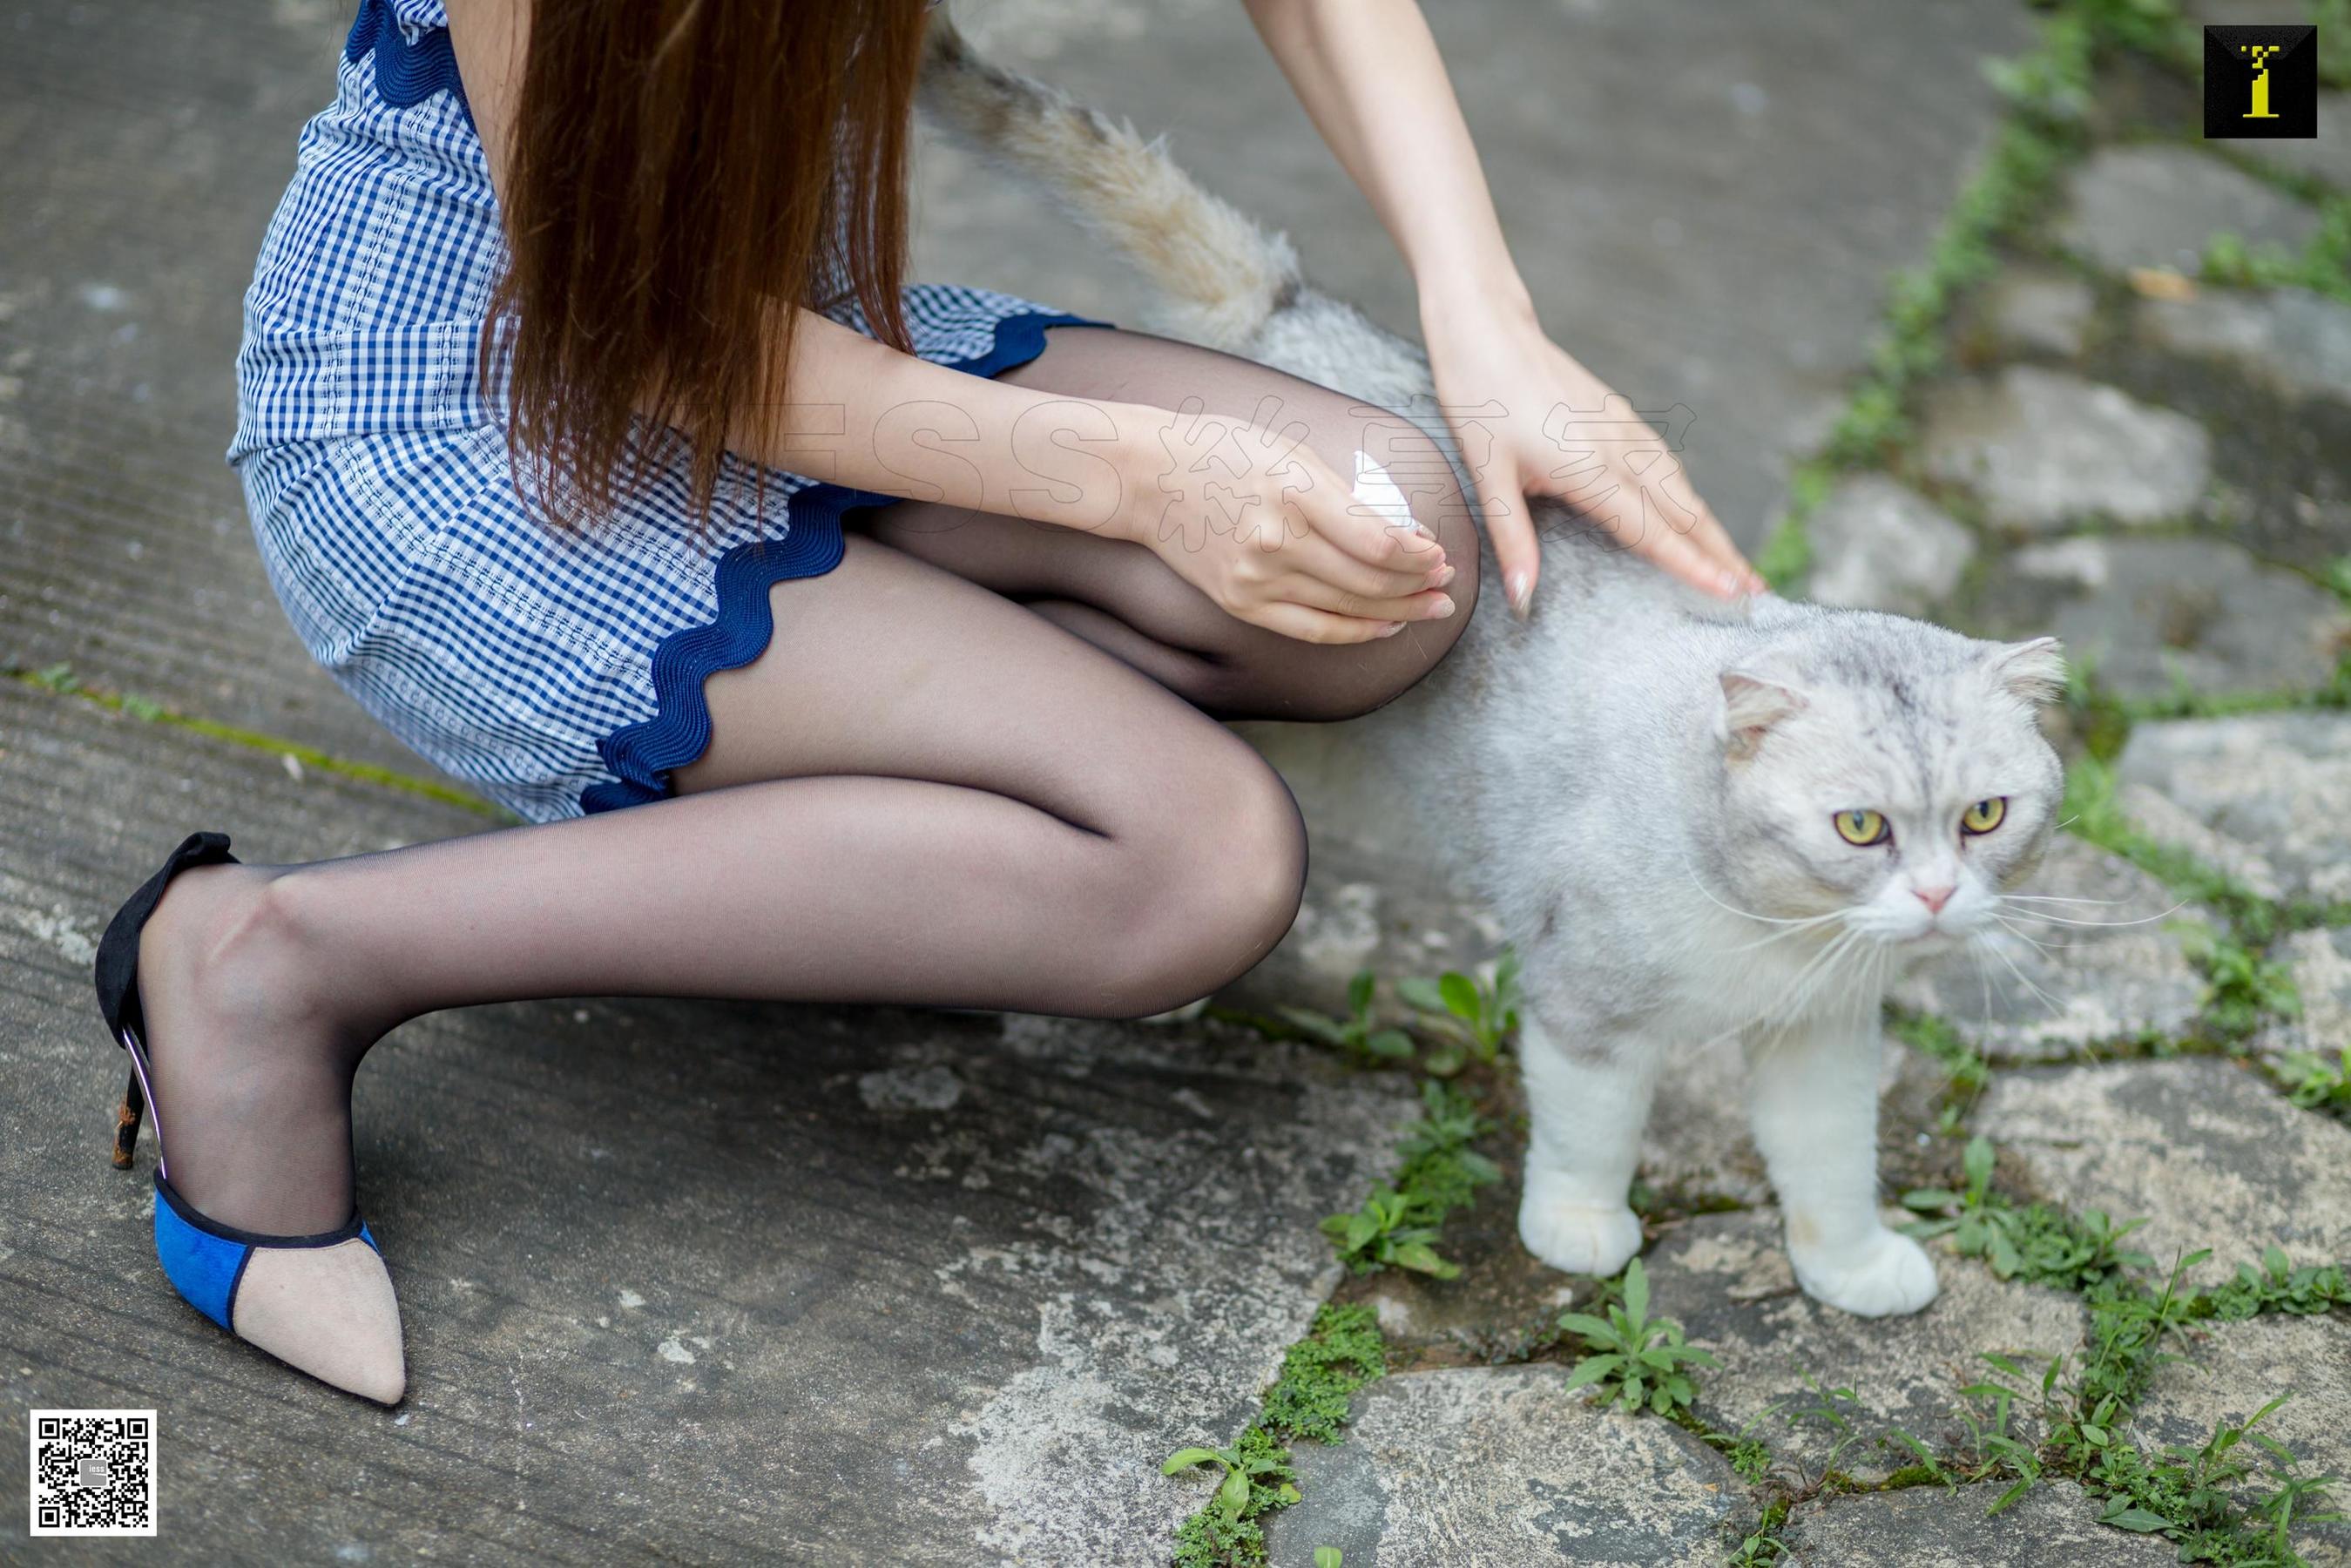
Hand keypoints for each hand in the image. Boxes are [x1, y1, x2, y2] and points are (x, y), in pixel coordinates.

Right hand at [1109, 398, 1457, 643]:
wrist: (1147, 476)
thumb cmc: (1223, 452)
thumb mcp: (1290, 453)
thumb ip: (1345, 496)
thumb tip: (1405, 534)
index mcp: (1293, 491)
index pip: (1375, 540)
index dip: (1417, 555)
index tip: (1440, 554)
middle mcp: (1275, 540)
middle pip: (1368, 580)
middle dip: (1418, 585)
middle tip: (1447, 584)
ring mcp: (1255, 578)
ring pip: (1347, 608)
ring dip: (1398, 610)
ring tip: (1431, 607)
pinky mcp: (1241, 602)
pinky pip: (1312, 629)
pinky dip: (1355, 631)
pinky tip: (1385, 625)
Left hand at [1424, 296, 1764, 612]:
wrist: (1487, 329)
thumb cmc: (1479, 401)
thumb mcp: (1487, 478)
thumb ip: (1513, 542)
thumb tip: (1522, 599)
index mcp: (1589, 468)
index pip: (1652, 530)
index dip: (1693, 565)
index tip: (1731, 593)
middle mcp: (1619, 448)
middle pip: (1684, 512)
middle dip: (1722, 554)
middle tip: (1755, 594)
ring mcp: (1625, 429)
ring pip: (1682, 488)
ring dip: (1713, 528)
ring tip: (1738, 565)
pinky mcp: (1621, 416)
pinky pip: (1668, 465)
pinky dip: (1691, 499)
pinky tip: (1697, 517)